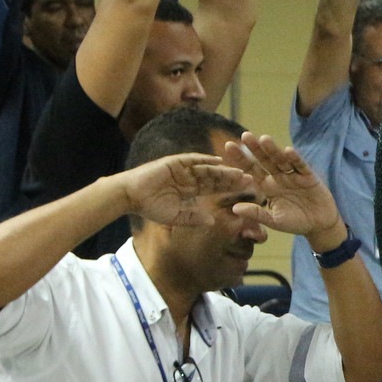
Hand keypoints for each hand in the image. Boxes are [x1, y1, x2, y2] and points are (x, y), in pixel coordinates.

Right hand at [120, 152, 250, 228]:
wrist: (131, 196)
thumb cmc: (150, 208)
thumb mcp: (176, 216)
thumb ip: (193, 218)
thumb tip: (212, 222)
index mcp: (190, 191)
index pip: (214, 189)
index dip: (229, 190)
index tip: (245, 193)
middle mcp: (189, 178)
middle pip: (215, 178)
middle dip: (231, 180)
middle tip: (250, 180)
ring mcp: (182, 169)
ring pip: (207, 169)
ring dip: (222, 171)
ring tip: (238, 173)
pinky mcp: (174, 162)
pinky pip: (191, 159)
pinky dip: (204, 159)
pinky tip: (218, 161)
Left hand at [221, 134, 343, 241]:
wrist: (320, 225)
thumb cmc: (296, 223)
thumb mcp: (274, 221)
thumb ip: (257, 214)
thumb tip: (235, 209)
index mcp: (267, 186)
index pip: (251, 170)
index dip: (241, 158)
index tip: (228, 145)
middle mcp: (279, 178)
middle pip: (265, 160)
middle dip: (256, 148)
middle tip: (245, 135)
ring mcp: (294, 176)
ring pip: (281, 160)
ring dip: (274, 150)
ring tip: (265, 139)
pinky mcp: (309, 177)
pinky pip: (301, 166)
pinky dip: (296, 159)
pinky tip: (288, 151)